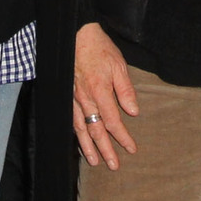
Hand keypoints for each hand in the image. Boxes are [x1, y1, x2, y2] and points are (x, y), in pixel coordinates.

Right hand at [73, 23, 138, 169]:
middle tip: (113, 166)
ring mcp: (73, 99)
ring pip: (80, 129)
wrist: (75, 35)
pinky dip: (76, 134)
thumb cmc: (100, 49)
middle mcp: (85, 99)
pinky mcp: (66, 96)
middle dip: (105, 150)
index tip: (131, 149)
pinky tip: (80, 141)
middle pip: (96, 131)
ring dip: (88, 147)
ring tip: (95, 162)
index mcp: (100, 92)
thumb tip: (133, 112)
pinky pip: (71, 119)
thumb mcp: (119, 66)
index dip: (122, 137)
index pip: (113, 121)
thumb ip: (126, 91)